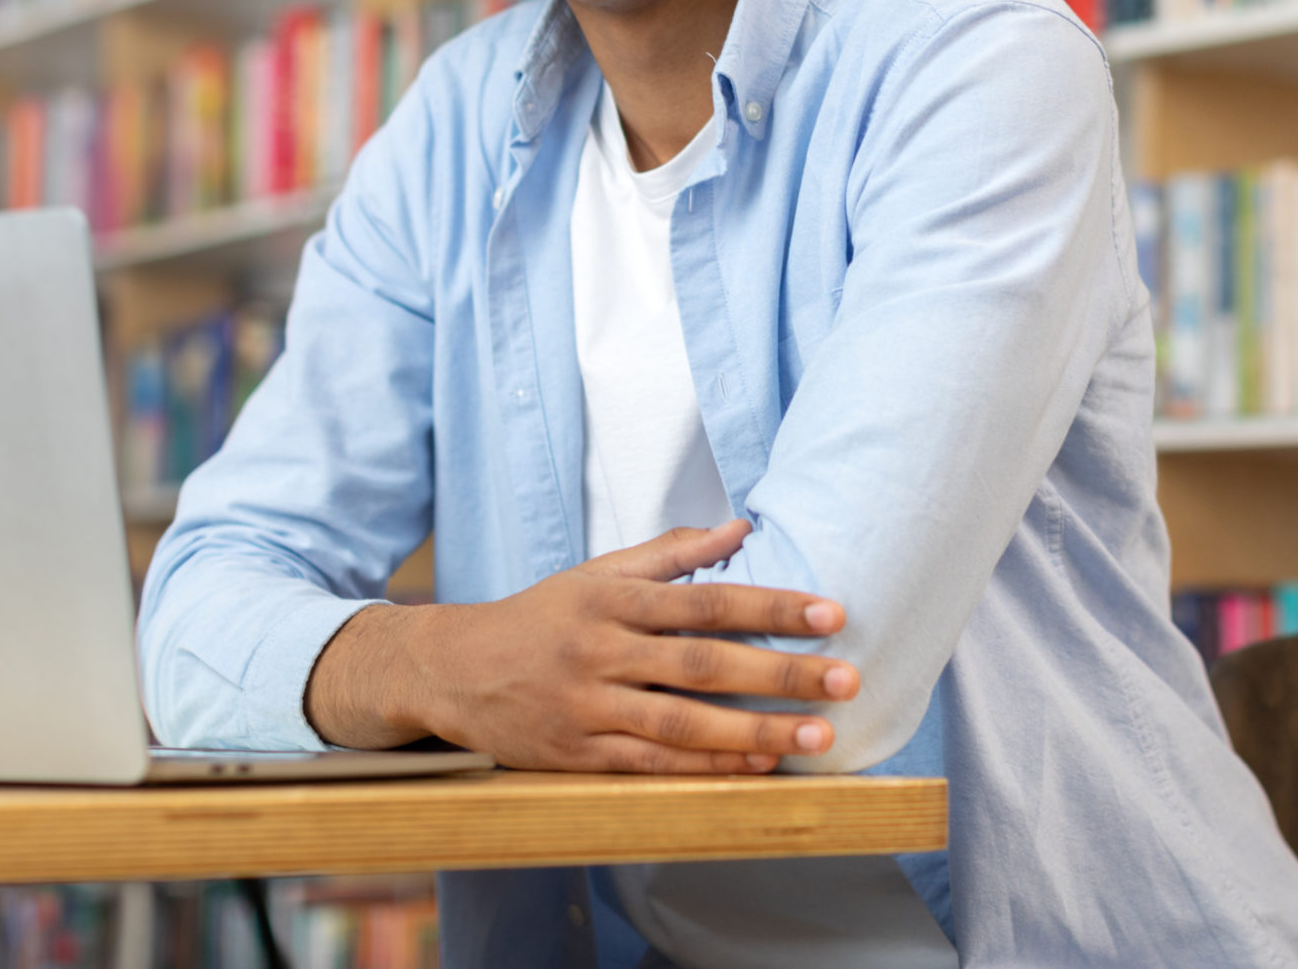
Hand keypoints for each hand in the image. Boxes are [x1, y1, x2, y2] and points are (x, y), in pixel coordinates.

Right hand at [305, 519, 859, 772]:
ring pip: (683, 723)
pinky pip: (652, 764)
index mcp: (612, 598)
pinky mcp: (578, 755)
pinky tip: (757, 768)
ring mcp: (589, 707)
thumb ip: (670, 554)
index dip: (772, 606)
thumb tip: (740, 528)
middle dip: (780, 673)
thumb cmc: (539, 617)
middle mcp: (602, 651)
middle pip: (704, 665)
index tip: (832, 612)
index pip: (707, 601)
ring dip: (756, 732)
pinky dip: (707, 769)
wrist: (451, 670)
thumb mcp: (596, 572)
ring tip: (817, 737)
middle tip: (846, 680)